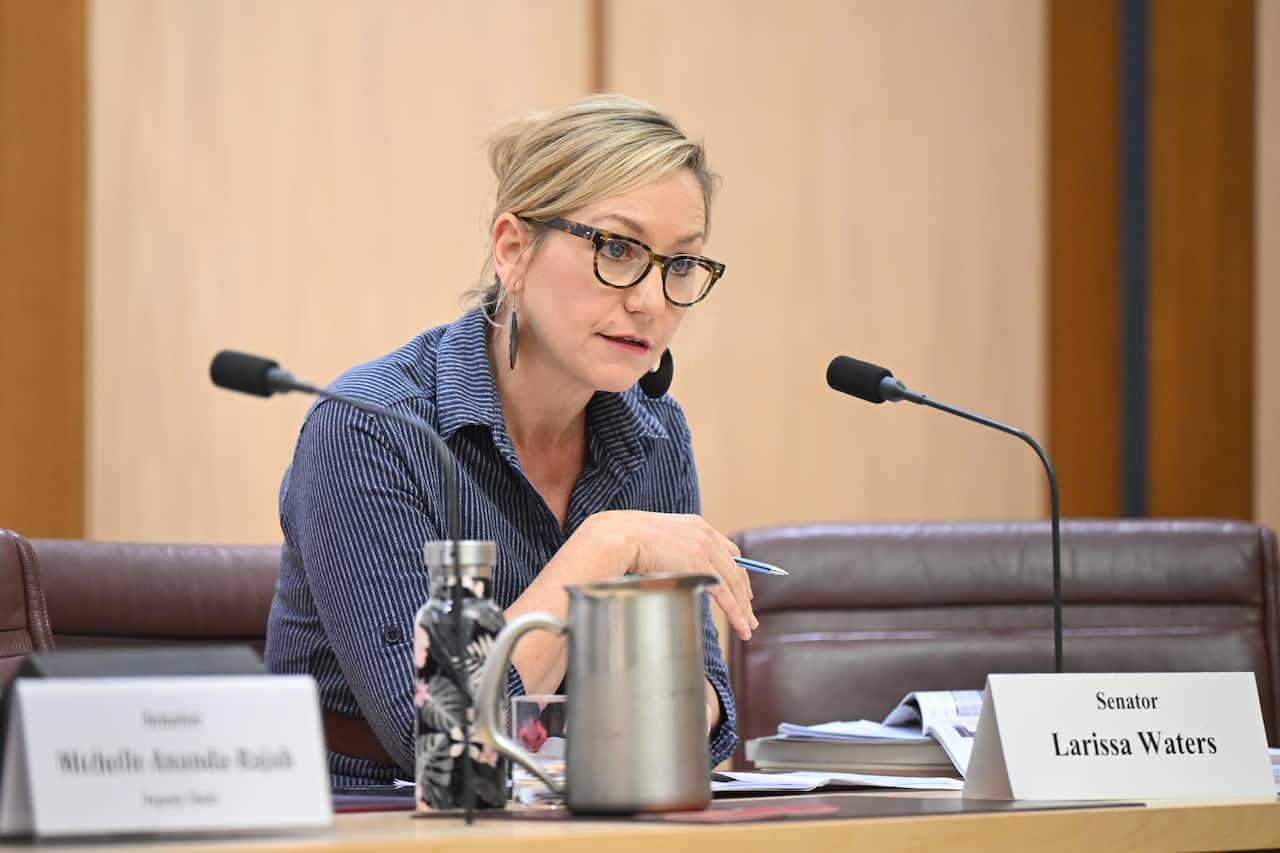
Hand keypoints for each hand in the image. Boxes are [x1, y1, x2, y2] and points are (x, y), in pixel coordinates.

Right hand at [589, 510, 757, 640]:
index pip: (727, 549)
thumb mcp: (655, 539)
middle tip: (749, 611)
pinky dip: (737, 613)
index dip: (736, 569)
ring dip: (744, 608)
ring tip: (747, 627)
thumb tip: (665, 565)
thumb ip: (668, 549)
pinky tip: (741, 626)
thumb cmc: (625, 538)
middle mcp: (706, 534)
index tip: (740, 585)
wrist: (619, 535)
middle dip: (744, 591)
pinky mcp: (702, 566)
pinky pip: (726, 594)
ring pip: (734, 584)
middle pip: (735, 567)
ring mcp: (705, 549)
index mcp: (695, 525)